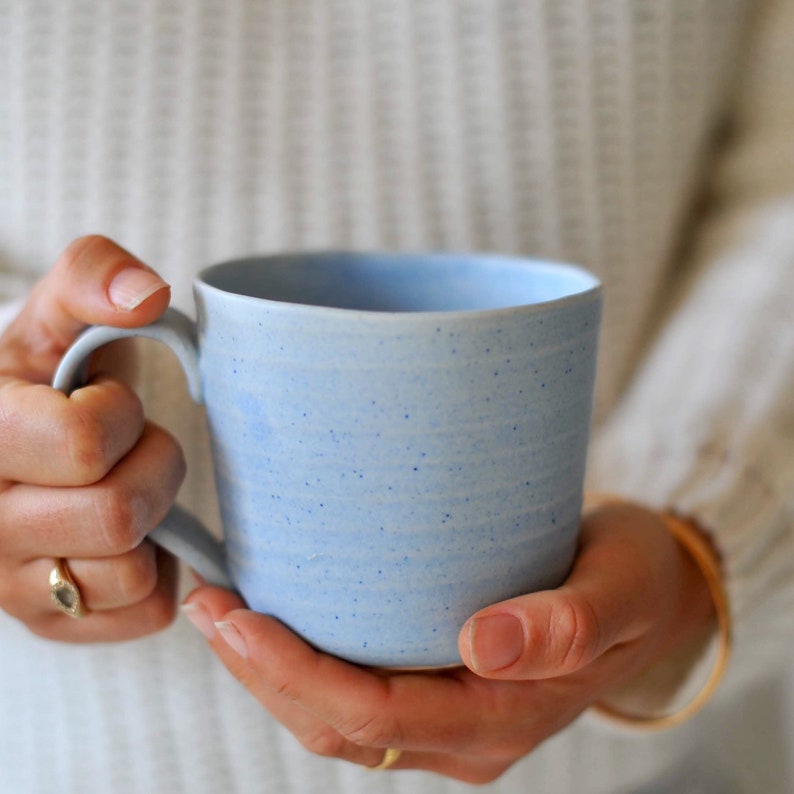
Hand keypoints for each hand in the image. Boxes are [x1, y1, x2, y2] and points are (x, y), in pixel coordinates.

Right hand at [0, 235, 184, 640]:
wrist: (28, 436)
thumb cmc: (49, 374)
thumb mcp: (56, 312)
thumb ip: (92, 277)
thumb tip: (146, 295)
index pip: (84, 443)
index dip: (120, 415)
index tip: (105, 402)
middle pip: (117, 513)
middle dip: (150, 466)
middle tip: (131, 447)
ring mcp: (8, 585)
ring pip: (129, 571)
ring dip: (153, 517)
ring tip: (125, 485)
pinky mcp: (51, 621)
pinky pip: (145, 611)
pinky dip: (158, 569)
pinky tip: (131, 534)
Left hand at [184, 502, 715, 782]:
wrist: (652, 589)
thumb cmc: (636, 577)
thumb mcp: (621, 588)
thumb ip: (567, 623)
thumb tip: (485, 644)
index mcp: (506, 717)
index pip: (378, 714)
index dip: (296, 675)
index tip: (237, 620)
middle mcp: (470, 731)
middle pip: (342, 725)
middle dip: (262, 674)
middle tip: (209, 603)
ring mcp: (455, 716)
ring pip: (342, 719)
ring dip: (273, 672)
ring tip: (224, 609)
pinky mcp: (445, 686)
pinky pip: (362, 694)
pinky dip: (308, 662)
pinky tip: (281, 615)